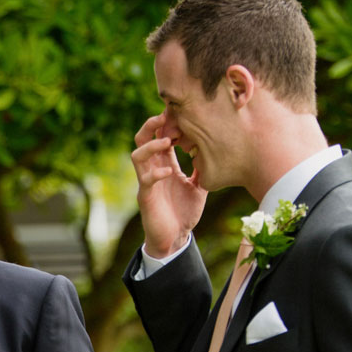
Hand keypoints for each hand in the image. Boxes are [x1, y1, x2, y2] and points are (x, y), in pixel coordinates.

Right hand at [131, 112, 206, 258]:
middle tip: (165, 116)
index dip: (166, 123)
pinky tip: (170, 172)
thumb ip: (201, 169)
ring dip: (151, 145)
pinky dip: (156, 173)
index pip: (160, 137)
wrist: (175, 238)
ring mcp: (147, 183)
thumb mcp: (198, 186)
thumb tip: (214, 151)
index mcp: (165, 164)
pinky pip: (145, 180)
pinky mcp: (146, 197)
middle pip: (142, 139)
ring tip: (167, 141)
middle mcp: (153, 169)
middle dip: (151, 125)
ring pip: (137, 155)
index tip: (179, 112)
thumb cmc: (184, 212)